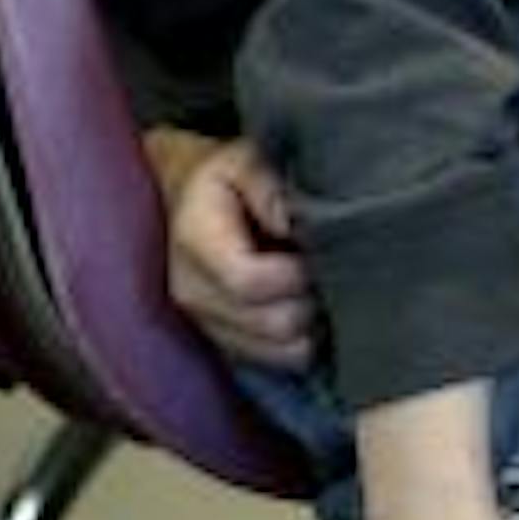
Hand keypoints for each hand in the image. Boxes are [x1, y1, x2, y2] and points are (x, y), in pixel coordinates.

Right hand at [144, 127, 317, 368]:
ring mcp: (208, 324)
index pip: (248, 281)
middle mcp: (193, 293)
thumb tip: (293, 222)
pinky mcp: (227, 344)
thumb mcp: (243, 158)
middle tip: (330, 268)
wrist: (188, 202)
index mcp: (194, 243)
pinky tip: (308, 304)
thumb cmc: (225, 177)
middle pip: (271, 323)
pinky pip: (280, 361)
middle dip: (311, 299)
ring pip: (282, 351)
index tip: (318, 250)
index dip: (295, 274)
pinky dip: (304, 340)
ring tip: (321, 286)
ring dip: (313, 325)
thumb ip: (268, 184)